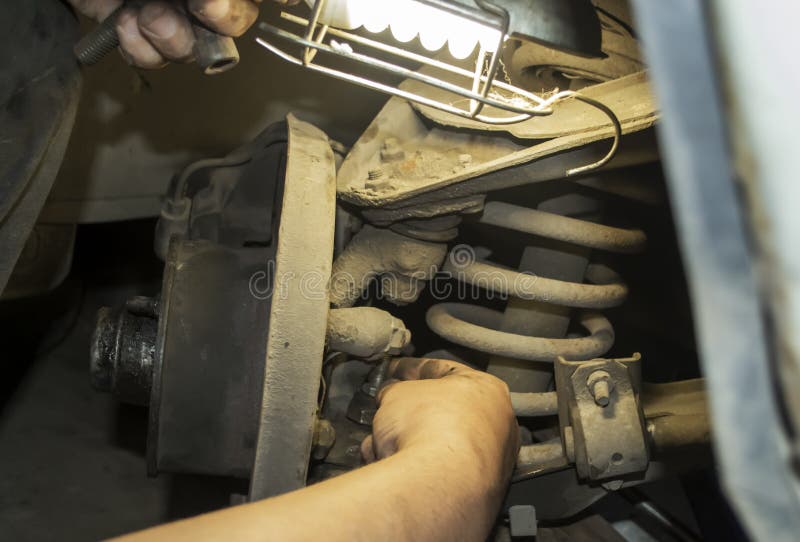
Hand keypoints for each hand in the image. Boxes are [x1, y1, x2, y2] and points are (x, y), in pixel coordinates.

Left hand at [69, 0, 298, 68]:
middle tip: (202, 6)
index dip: (272, 1)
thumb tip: (239, 6)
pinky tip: (124, 25)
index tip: (265, 4)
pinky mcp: (137, 34)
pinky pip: (155, 59)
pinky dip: (140, 49)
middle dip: (223, 17)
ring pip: (199, 49)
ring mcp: (172, 14)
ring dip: (174, 37)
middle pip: (240, 19)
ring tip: (147, 15)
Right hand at [362, 358, 518, 498]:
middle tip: (388, 410)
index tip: (395, 374)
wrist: (436, 483)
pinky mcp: (476, 493)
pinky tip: (392, 468)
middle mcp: (497, 424)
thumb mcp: (397, 393)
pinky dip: (414, 469)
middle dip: (409, 413)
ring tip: (381, 443)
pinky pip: (437, 473)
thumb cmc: (431, 430)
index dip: (412, 370)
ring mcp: (490, 462)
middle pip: (443, 411)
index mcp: (488, 388)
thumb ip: (395, 390)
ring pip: (436, 445)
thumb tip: (391, 395)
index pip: (443, 371)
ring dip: (406, 443)